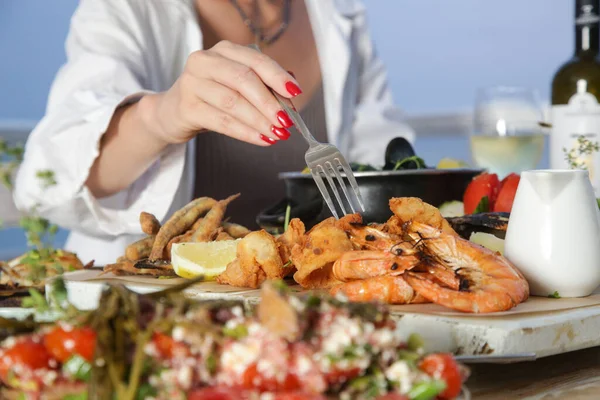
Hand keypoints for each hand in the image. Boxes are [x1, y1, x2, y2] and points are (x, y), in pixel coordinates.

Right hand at [144, 40, 301, 145]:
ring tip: (277, 134)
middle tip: (287, 121)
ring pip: (233, 102)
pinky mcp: (187, 107)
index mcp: (224, 51)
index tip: (296, 93)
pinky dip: (245, 132)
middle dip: (269, 103)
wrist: (172, 113)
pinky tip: (261, 139)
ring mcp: (192, 83)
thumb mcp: (237, 86)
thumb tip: (291, 97)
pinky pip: (221, 121)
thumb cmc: (212, 98)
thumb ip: (263, 86)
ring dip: (260, 121)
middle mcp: (205, 61)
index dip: (278, 76)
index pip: (255, 60)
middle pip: (244, 79)